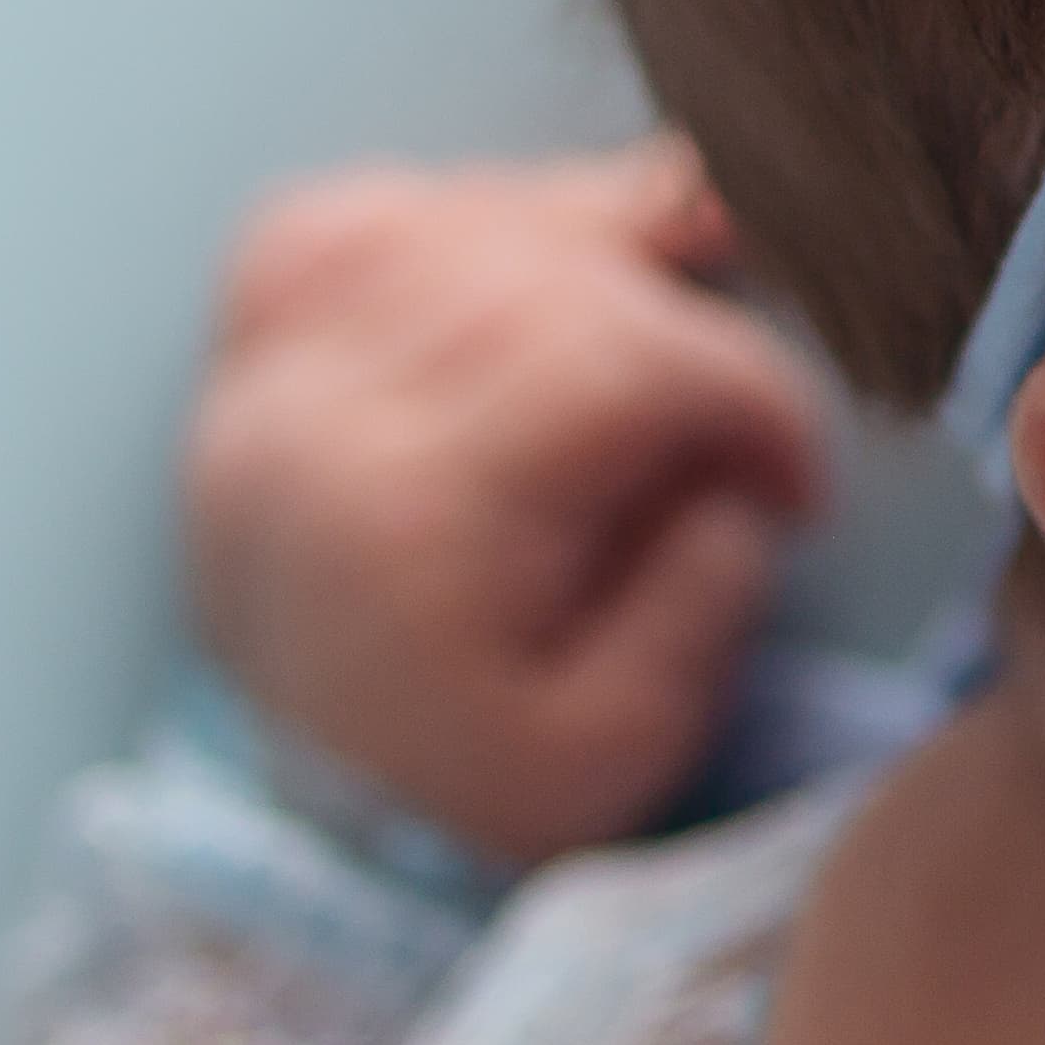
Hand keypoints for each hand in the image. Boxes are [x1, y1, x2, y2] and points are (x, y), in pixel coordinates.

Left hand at [182, 141, 828, 866]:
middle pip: (539, 269)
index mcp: (407, 519)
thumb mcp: (623, 749)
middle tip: (742, 414)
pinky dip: (457, 219)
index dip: (748, 393)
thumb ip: (701, 605)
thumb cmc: (477, 789)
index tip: (795, 480)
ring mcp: (264, 381)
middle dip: (687, 320)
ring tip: (679, 298)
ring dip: (588, 238)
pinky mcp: (250, 365)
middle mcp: (313, 422)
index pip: (612, 361)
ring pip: (447, 218)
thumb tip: (733, 485)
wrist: (315, 827)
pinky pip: (343, 225)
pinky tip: (535, 264)